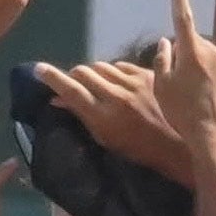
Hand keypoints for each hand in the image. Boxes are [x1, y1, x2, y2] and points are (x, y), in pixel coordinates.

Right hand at [41, 57, 187, 177]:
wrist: (177, 145)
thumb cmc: (138, 149)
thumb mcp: (106, 139)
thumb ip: (82, 116)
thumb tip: (57, 100)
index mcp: (102, 116)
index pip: (70, 90)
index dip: (52, 78)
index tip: (39, 69)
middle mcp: (115, 96)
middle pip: (83, 72)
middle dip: (73, 74)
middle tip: (72, 81)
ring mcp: (133, 82)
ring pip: (101, 66)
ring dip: (94, 72)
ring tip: (96, 82)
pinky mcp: (148, 74)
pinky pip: (121, 65)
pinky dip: (114, 71)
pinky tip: (117, 81)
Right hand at [157, 0, 215, 160]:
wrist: (215, 138)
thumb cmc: (183, 114)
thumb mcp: (162, 87)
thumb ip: (162, 59)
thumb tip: (166, 42)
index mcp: (192, 52)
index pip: (182, 16)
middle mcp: (213, 52)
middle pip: (193, 45)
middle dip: (185, 57)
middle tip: (181, 87)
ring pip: (208, 57)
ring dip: (201, 69)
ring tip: (197, 97)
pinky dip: (215, 79)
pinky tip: (211, 99)